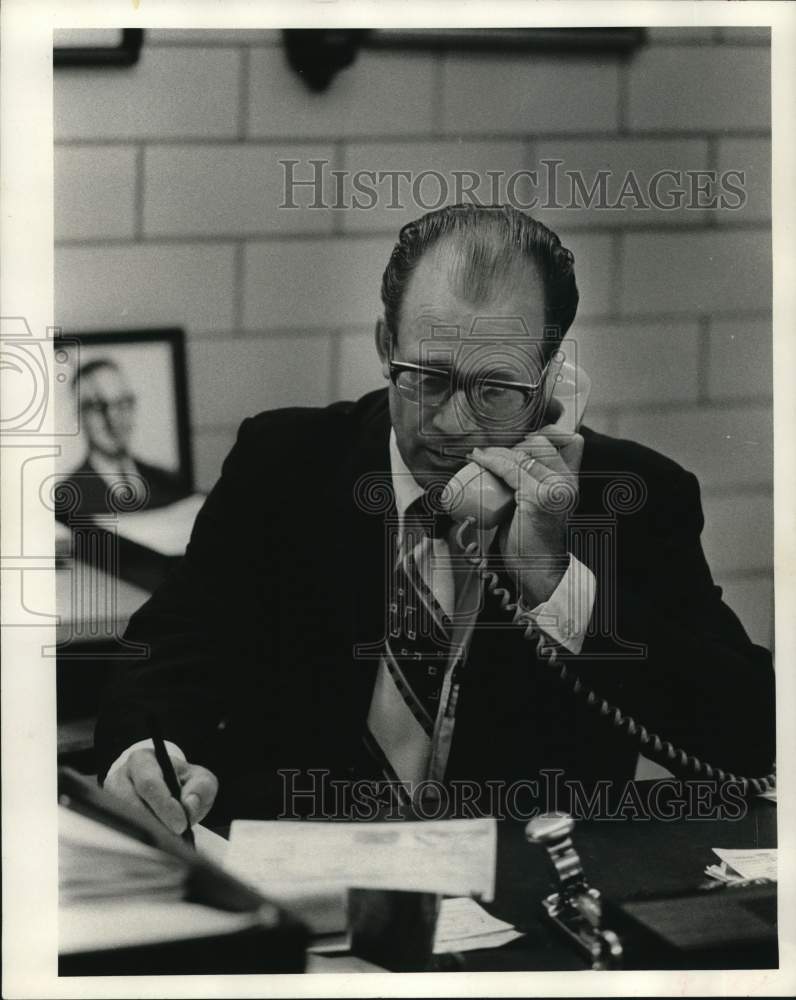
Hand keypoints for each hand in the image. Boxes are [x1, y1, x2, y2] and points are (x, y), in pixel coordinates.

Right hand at [103, 748, 218, 834]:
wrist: (168, 788)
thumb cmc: (182, 782)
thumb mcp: (199, 779)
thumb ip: (201, 788)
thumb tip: (189, 805)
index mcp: (142, 761)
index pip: (149, 783)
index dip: (164, 805)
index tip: (181, 825)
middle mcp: (121, 777)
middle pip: (132, 805)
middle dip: (155, 823)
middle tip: (174, 839)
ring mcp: (111, 799)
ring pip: (124, 821)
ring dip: (146, 834)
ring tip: (166, 844)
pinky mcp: (110, 817)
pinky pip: (121, 832)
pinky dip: (138, 841)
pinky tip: (153, 847)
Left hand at [468, 427, 583, 605]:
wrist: (538, 570)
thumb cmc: (531, 538)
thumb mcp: (540, 503)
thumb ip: (535, 481)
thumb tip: (509, 456)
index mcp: (572, 481)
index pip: (569, 439)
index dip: (545, 432)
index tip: (520, 441)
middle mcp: (569, 482)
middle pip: (541, 441)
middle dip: (515, 443)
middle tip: (493, 453)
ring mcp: (556, 489)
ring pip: (523, 453)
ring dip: (497, 451)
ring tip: (479, 455)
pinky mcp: (539, 498)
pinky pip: (510, 469)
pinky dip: (491, 460)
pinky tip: (478, 458)